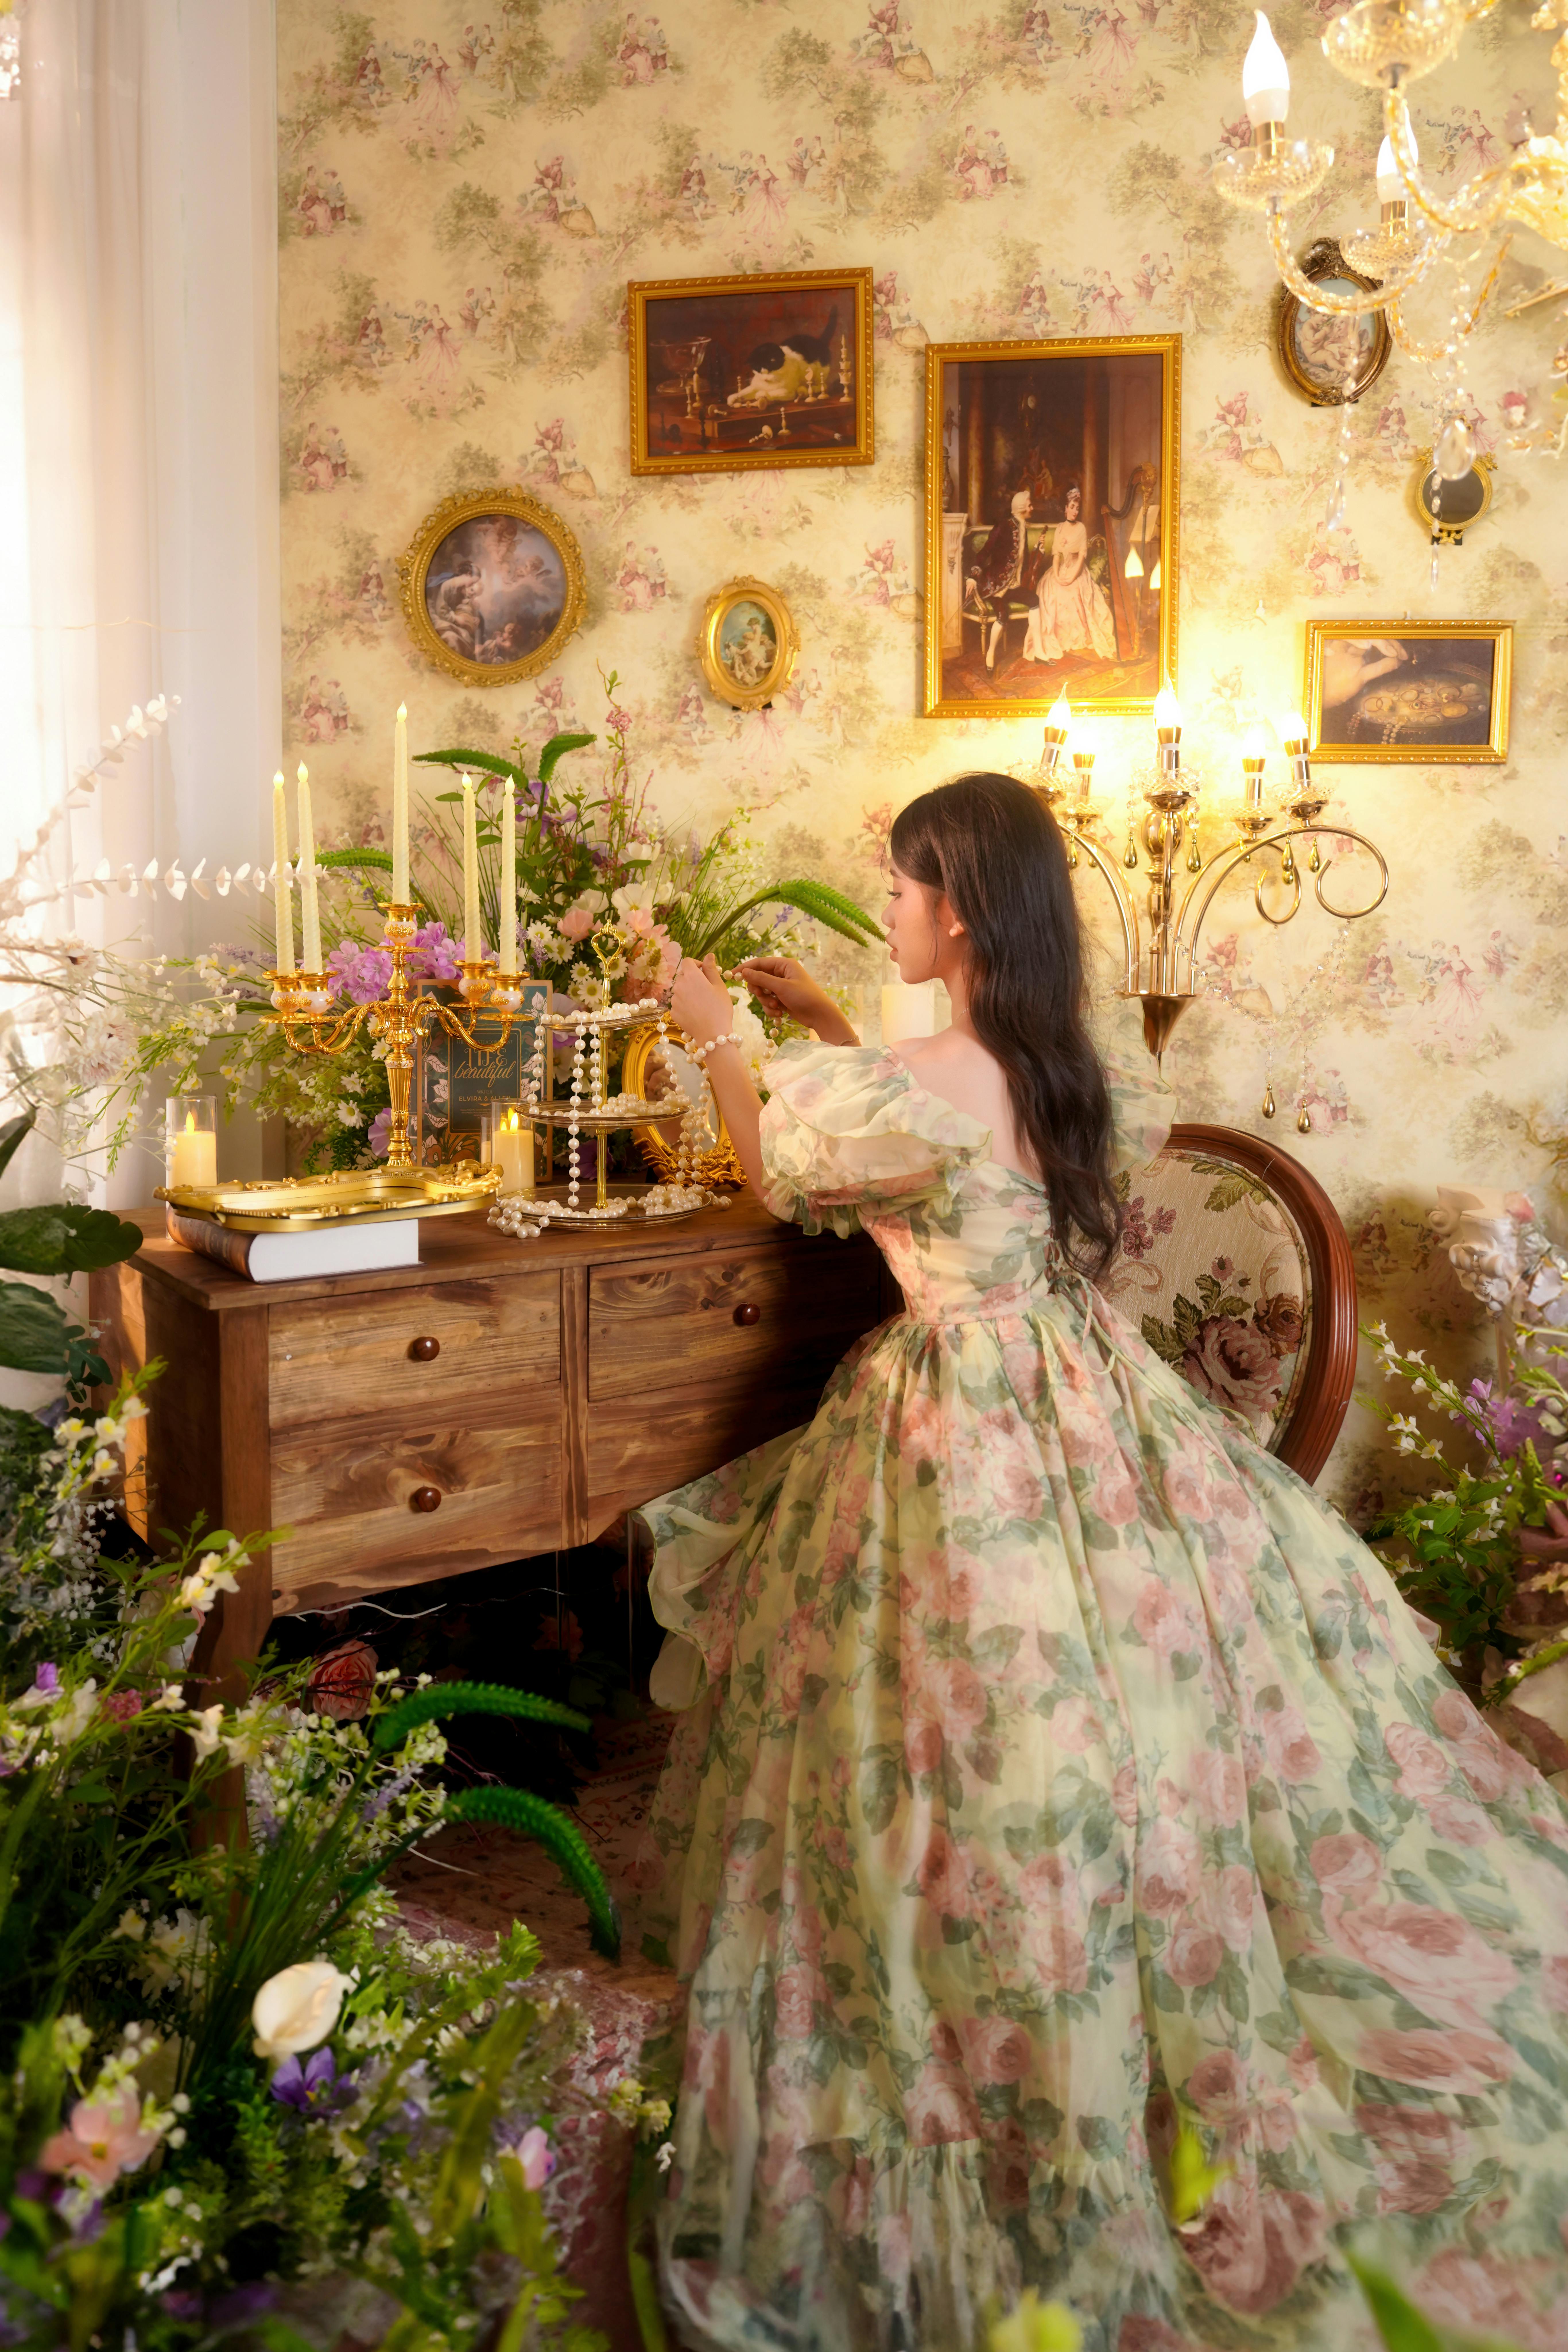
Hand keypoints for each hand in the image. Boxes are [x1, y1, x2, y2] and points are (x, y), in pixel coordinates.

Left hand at [669, 952, 734, 1046]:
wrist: (712, 1034)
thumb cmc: (719, 1008)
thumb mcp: (719, 986)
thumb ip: (711, 968)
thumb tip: (709, 955)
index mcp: (691, 976)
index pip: (688, 962)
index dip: (697, 964)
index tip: (705, 972)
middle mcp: (679, 985)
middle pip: (683, 976)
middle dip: (693, 978)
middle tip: (706, 989)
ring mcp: (674, 1000)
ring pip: (680, 990)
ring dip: (688, 992)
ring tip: (702, 1003)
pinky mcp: (673, 1012)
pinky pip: (678, 1003)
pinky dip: (685, 1004)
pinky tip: (696, 1012)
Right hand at [733, 956, 856, 1042]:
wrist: (820, 1016)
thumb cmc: (804, 997)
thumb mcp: (781, 987)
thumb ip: (761, 978)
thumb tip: (744, 971)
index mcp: (784, 965)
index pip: (759, 963)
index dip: (745, 968)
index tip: (732, 974)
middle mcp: (782, 974)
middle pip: (758, 978)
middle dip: (759, 990)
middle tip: (761, 995)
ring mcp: (782, 987)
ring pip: (762, 992)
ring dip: (766, 1002)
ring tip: (776, 1007)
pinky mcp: (782, 999)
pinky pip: (769, 1002)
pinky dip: (771, 1008)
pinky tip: (780, 1013)